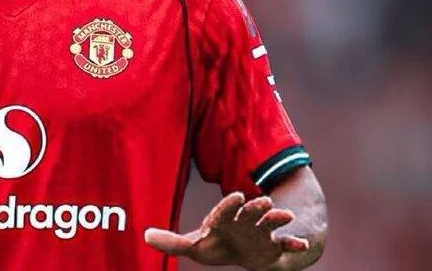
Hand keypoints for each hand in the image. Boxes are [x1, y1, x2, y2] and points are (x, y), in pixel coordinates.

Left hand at [144, 192, 308, 270]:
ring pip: (270, 223)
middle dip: (256, 207)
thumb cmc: (216, 245)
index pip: (225, 211)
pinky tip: (302, 245)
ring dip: (277, 218)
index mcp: (224, 221)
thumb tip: (144, 236)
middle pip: (250, 212)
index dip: (229, 205)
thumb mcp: (194, 245)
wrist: (245, 251)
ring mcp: (260, 232)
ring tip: (285, 214)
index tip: (237, 195)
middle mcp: (243, 222)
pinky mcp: (274, 246)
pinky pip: (286, 244)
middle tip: (264, 200)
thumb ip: (172, 242)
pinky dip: (294, 244)